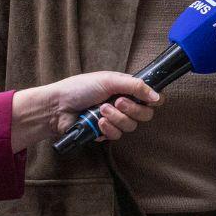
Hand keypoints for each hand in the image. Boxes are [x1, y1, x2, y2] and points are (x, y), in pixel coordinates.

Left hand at [10, 72, 161, 151]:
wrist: (57, 107)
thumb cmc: (80, 88)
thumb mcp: (109, 80)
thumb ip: (136, 86)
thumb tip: (158, 96)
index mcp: (126, 89)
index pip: (151, 98)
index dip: (153, 101)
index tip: (148, 100)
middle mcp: (123, 105)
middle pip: (145, 114)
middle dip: (131, 109)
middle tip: (117, 102)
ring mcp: (114, 120)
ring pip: (131, 126)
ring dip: (116, 117)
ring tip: (101, 110)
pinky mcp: (105, 133)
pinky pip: (117, 135)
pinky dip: (107, 128)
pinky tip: (97, 122)